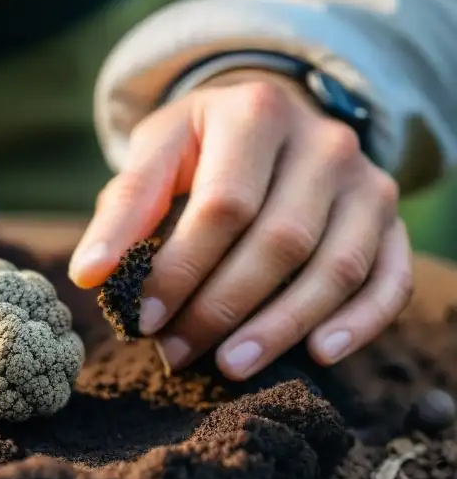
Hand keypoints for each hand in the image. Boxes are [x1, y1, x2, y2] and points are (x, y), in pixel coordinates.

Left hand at [70, 70, 411, 379]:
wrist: (266, 118)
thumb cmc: (199, 146)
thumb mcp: (155, 154)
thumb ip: (124, 208)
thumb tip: (90, 275)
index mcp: (255, 112)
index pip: (223, 205)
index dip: (181, 268)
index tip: (143, 319)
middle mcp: (323, 141)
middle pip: (281, 240)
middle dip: (222, 307)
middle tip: (176, 353)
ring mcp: (366, 180)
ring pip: (337, 265)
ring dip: (281, 326)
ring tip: (229, 366)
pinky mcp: (390, 217)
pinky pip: (389, 275)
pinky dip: (360, 321)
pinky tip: (319, 354)